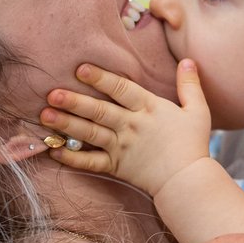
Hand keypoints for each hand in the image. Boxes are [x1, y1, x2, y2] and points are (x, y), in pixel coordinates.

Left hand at [41, 60, 210, 195]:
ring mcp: (121, 147)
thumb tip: (188, 60)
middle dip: (75, 101)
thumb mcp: (198, 111)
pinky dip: (72, 158)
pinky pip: (90, 162)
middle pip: (99, 111)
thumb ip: (190, 85)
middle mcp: (132, 126)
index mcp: (149, 109)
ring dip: (67, 124)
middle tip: (51, 93)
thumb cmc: (193, 145)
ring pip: (90, 133)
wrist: (188, 182)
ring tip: (45, 115)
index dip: (101, 78)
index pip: (121, 89)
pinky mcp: (116, 166)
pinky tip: (53, 150)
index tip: (80, 68)